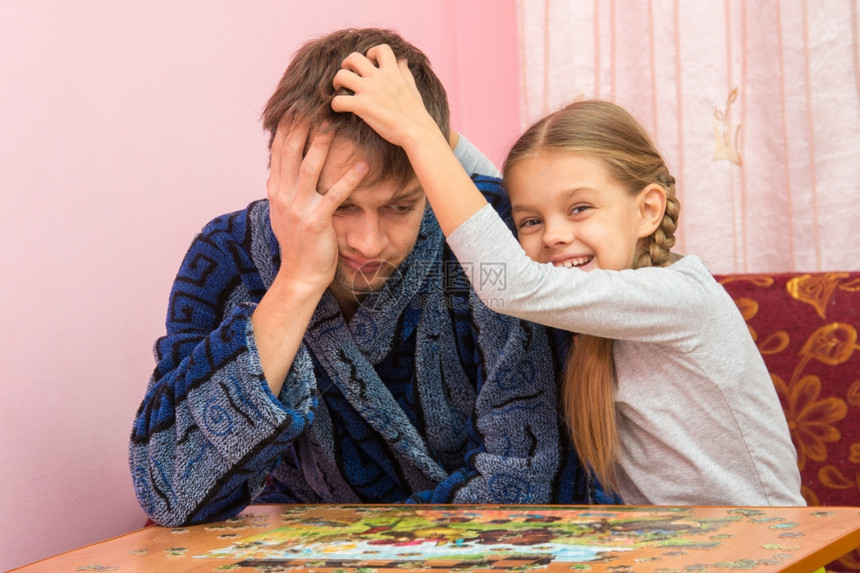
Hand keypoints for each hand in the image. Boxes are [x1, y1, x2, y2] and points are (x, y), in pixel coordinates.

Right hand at [267, 119, 367, 289]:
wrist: (301, 274)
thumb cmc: (300, 241)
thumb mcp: (285, 210)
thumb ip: (287, 186)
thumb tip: (289, 164)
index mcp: (276, 189)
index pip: (280, 149)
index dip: (288, 125)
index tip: (298, 103)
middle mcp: (283, 195)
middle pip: (291, 151)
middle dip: (302, 124)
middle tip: (315, 101)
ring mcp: (298, 208)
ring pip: (310, 168)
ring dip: (322, 143)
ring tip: (334, 123)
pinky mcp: (317, 221)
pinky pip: (335, 195)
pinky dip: (350, 178)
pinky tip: (364, 165)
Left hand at [332, 44, 438, 148]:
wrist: (416, 130)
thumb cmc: (415, 112)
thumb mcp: (411, 86)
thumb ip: (404, 71)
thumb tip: (403, 60)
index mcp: (392, 71)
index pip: (380, 49)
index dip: (372, 53)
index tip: (371, 63)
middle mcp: (378, 77)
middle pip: (354, 57)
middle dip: (347, 64)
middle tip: (348, 75)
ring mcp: (369, 91)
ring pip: (341, 75)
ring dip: (337, 82)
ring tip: (340, 90)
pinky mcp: (362, 106)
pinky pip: (338, 101)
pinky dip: (335, 105)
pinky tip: (340, 109)